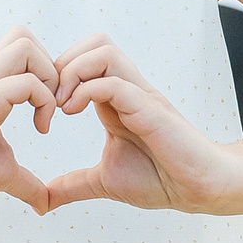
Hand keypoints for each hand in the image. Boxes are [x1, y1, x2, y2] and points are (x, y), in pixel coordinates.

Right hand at [0, 28, 57, 211]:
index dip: (50, 77)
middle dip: (52, 64)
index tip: (54, 115)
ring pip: (24, 44)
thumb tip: (45, 205)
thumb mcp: (2, 175)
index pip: (24, 55)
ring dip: (50, 76)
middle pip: (23, 36)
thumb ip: (27, 184)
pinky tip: (41, 129)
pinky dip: (45, 101)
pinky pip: (26, 81)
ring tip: (50, 111)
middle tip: (57, 103)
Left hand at [44, 35, 229, 210]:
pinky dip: (87, 91)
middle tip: (49, 99)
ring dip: (73, 71)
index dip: (58, 75)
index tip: (44, 108)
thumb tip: (44, 199)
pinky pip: (116, 82)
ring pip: (103, 51)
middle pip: (95, 43)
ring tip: (61, 105)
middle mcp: (129, 90)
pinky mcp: (149, 109)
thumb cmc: (160, 180)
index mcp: (117, 101)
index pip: (85, 60)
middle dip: (63, 63)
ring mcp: (140, 96)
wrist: (198, 190)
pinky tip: (73, 112)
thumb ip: (74, 185)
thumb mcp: (103, 181)